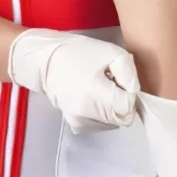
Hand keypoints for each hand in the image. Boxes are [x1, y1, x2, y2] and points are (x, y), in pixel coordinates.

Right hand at [7, 29, 139, 129]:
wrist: (43, 60)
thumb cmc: (78, 53)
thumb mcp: (111, 53)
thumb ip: (129, 74)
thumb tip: (133, 91)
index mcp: (98, 100)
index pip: (128, 108)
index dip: (128, 93)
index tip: (119, 79)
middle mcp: (89, 118)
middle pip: (121, 118)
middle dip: (121, 100)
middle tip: (110, 80)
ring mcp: (80, 123)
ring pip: (111, 122)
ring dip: (111, 106)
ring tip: (99, 86)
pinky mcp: (74, 123)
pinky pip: (99, 123)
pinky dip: (101, 111)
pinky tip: (91, 94)